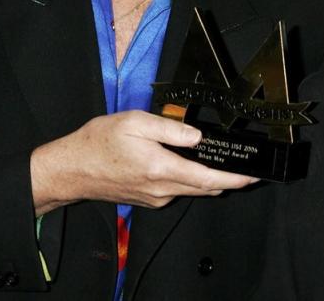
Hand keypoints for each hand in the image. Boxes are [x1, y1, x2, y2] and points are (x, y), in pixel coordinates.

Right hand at [30, 110, 257, 214]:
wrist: (71, 169)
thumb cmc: (98, 143)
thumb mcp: (135, 122)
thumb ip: (170, 128)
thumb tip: (197, 135)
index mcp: (161, 168)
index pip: (207, 178)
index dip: (234, 179)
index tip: (252, 176)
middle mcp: (161, 189)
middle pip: (205, 188)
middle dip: (228, 179)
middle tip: (246, 168)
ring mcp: (155, 197)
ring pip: (191, 190)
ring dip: (209, 180)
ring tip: (220, 163)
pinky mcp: (148, 200)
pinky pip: (176, 191)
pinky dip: (188, 180)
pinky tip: (185, 164)